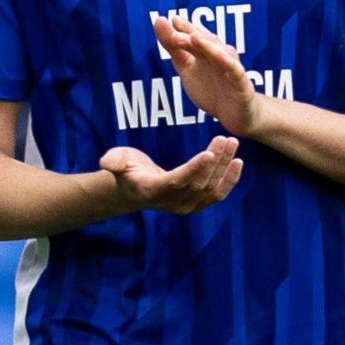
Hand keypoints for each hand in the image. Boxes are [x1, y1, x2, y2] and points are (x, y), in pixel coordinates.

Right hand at [99, 135, 243, 213]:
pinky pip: (217, 195)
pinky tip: (238, 162)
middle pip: (199, 182)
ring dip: (225, 166)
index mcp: (153, 191)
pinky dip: (230, 180)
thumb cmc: (126, 170)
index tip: (209, 152)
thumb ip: (114, 160)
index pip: (177, 181)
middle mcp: (172, 202)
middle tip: (226, 138)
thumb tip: (106, 161)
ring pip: (211, 187)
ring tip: (232, 144)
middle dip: (215, 160)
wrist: (134, 190)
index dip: (194, 168)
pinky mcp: (197, 205)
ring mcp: (186, 206)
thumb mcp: (117, 161)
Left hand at [153, 14, 263, 136]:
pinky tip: (220, 58)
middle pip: (207, 43)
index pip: (195, 37)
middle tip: (175, 29)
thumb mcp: (187, 68)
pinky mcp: (242, 84)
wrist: (235, 114)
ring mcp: (231, 69)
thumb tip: (159, 20)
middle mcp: (220, 57)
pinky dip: (229, 64)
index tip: (170, 19)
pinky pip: (235, 72)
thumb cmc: (212, 89)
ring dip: (208, 46)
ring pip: (221, 54)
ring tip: (194, 39)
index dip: (184, 28)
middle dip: (192, 36)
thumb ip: (174, 47)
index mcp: (206, 53)